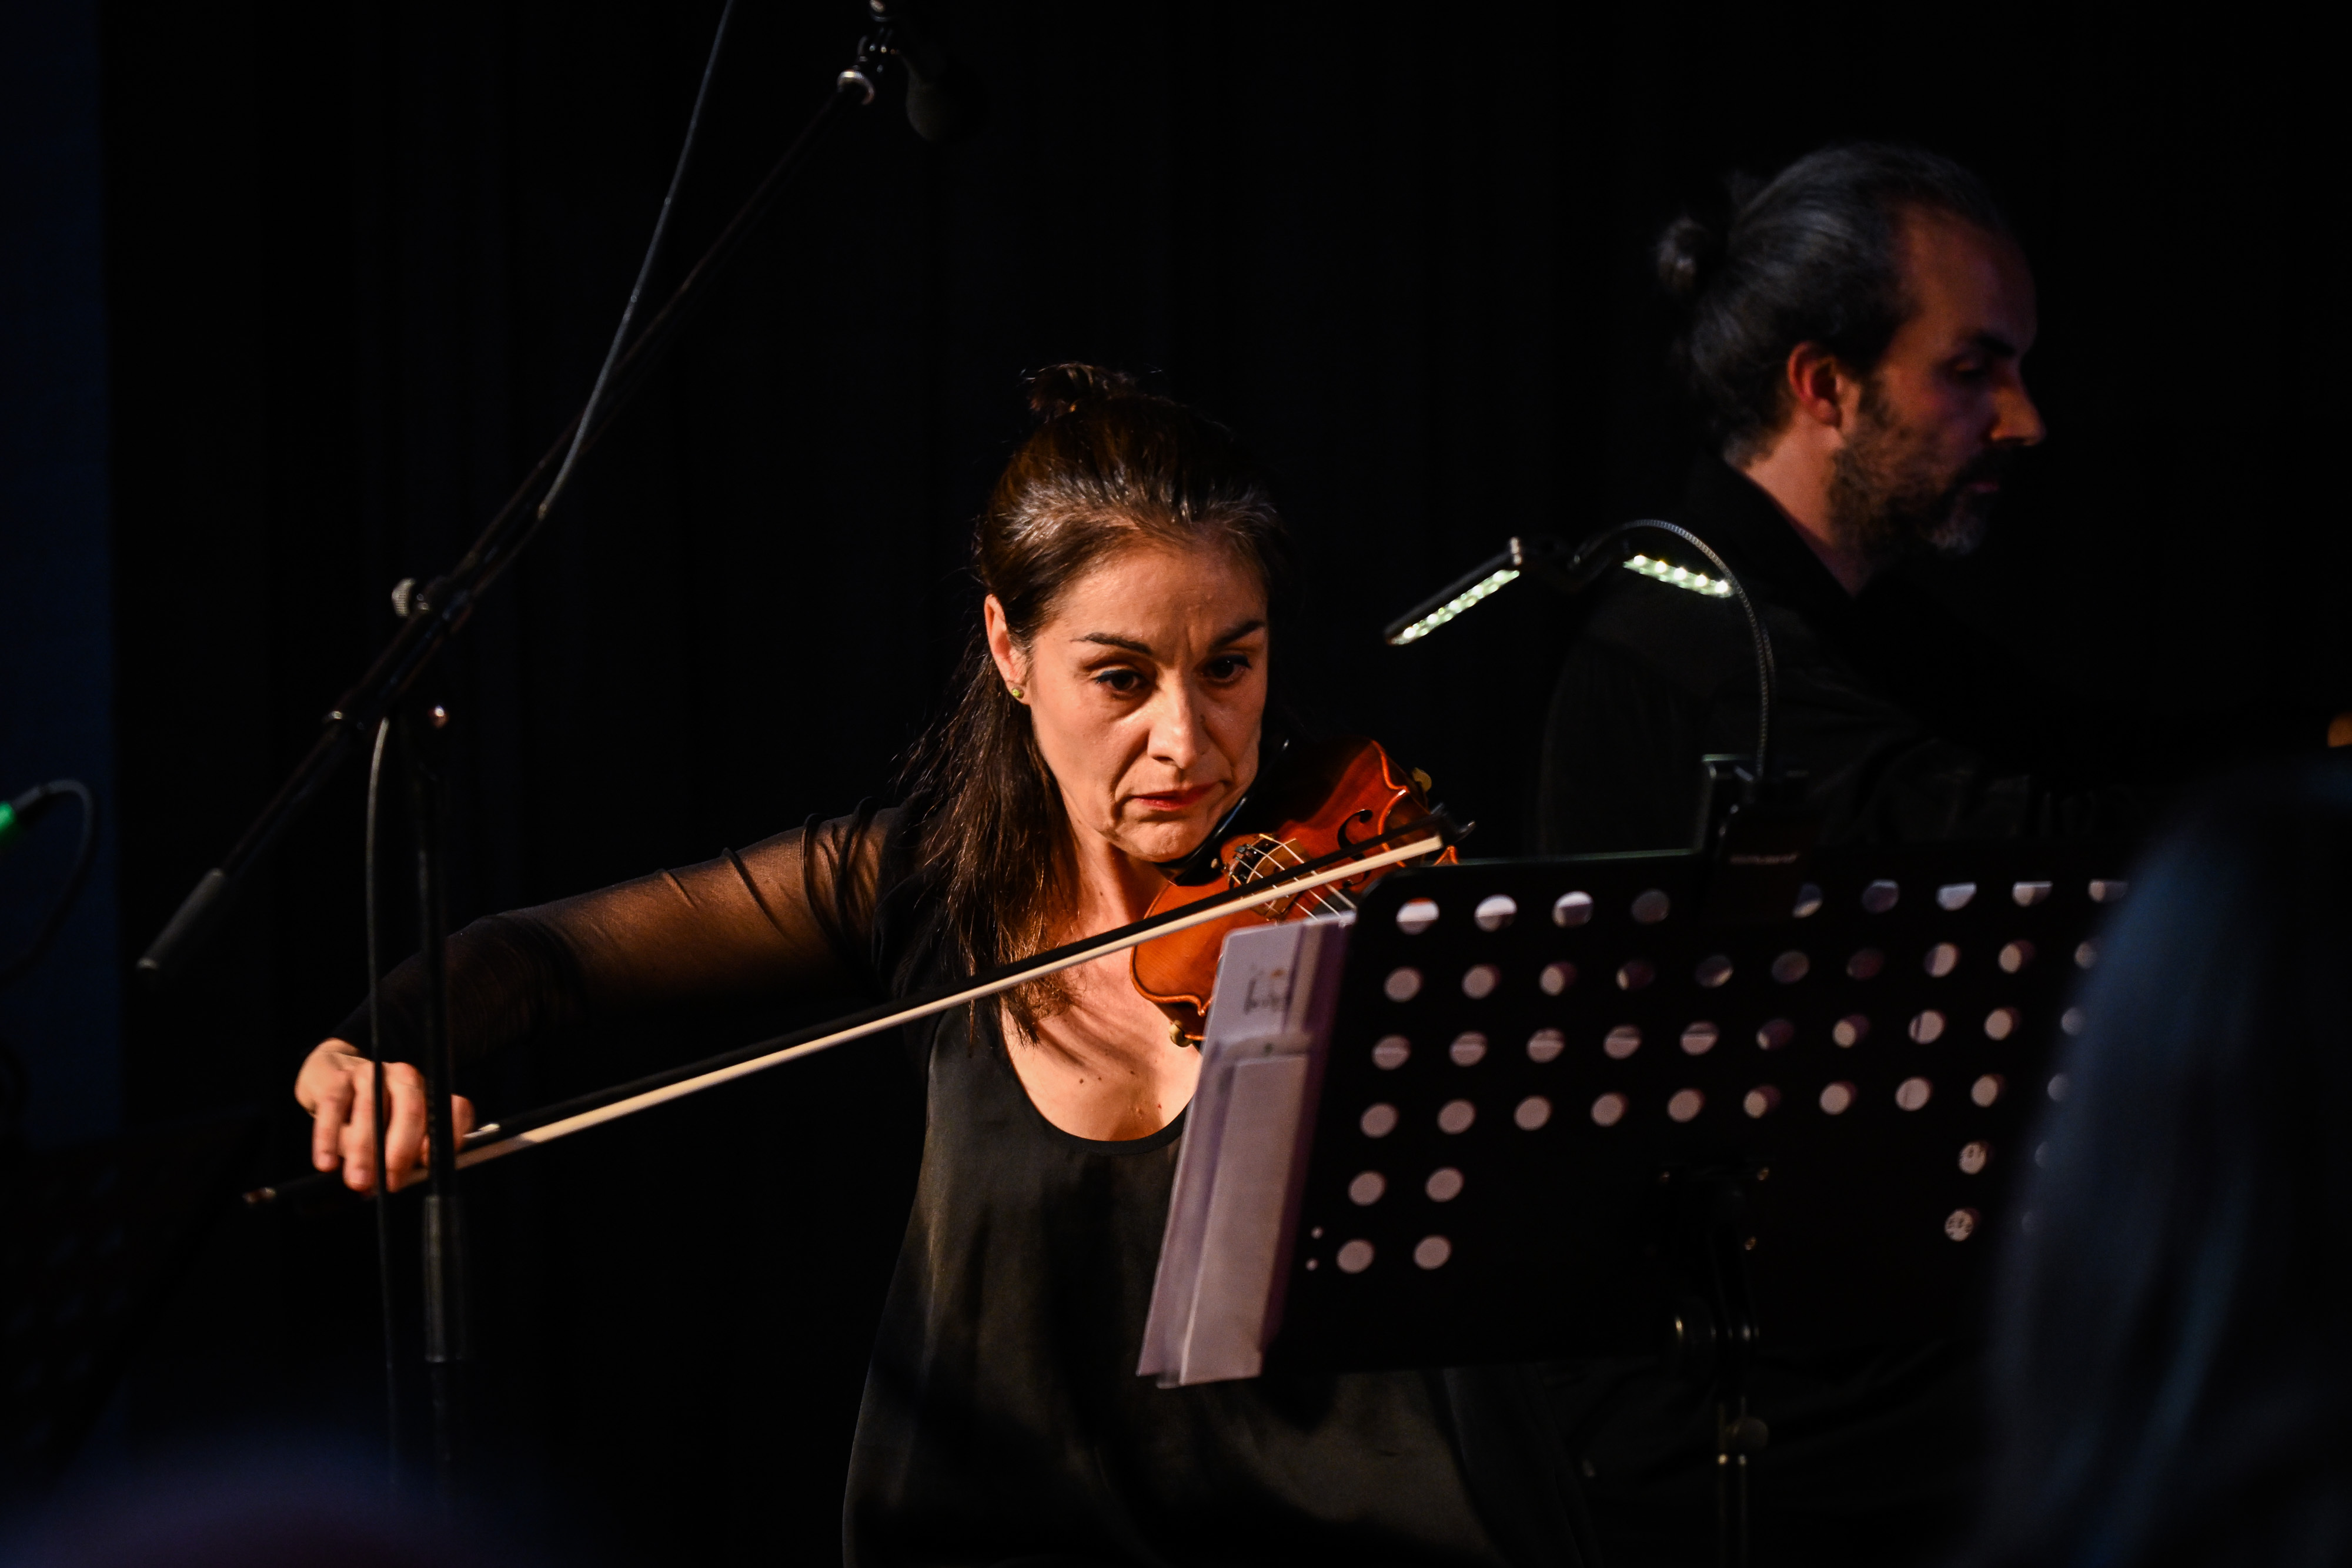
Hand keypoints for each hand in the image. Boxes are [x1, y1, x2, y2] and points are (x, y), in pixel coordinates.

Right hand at [295, 1038, 476, 1192]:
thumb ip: (404, 1154)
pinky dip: (329, 1138)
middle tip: (391, 1183)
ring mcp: (373, 1073)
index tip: (429, 1163)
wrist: (330, 1079)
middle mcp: (406, 1078)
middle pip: (411, 1109)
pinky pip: (334, 1105)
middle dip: (401, 1151)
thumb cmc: (370, 1115)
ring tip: (358, 1180)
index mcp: (429, 1094)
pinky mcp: (339, 1077)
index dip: (449, 1135)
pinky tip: (327, 1163)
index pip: (454, 1109)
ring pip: (370, 1108)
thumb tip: (395, 1181)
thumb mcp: (392, 1135)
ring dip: (364, 1150)